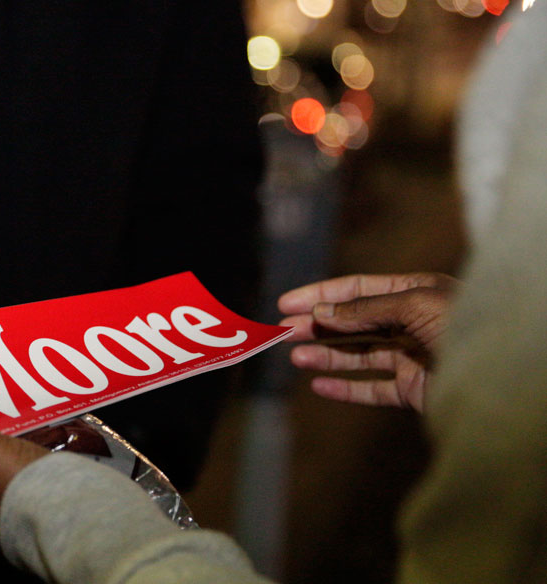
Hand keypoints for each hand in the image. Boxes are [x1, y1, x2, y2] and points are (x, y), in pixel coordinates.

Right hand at [278, 273, 458, 411]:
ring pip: (357, 355)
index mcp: (413, 293)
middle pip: (352, 323)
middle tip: (280, 332)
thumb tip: (322, 311)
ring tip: (294, 357)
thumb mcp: (415, 305)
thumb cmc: (468, 326)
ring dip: (324, 355)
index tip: (286, 304)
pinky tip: (320, 386)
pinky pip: (373, 389)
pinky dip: (345, 388)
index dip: (320, 295)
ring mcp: (412, 356)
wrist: (505, 378)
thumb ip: (366, 310)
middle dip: (316, 326)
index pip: (356, 290)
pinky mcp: (414, 389)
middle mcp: (410, 322)